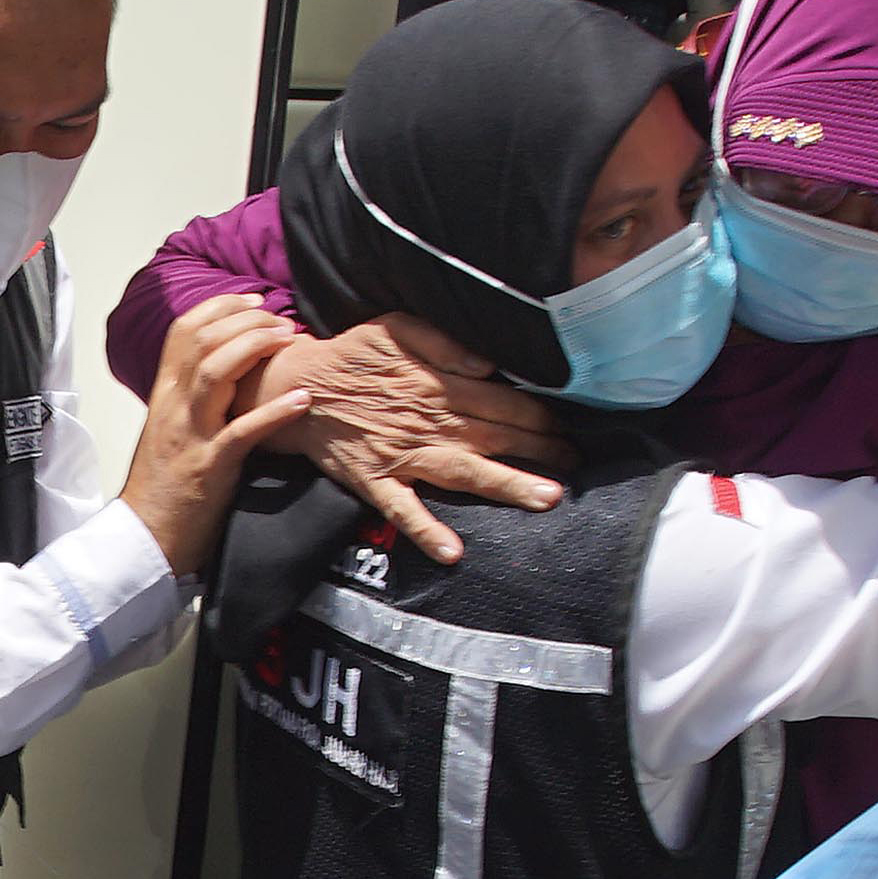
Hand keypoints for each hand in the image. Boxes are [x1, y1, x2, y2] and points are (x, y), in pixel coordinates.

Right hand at [116, 299, 326, 584]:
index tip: (255, 300)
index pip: (183, 331)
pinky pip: (243, 432)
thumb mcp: (172, 429)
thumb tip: (228, 369)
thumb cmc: (165, 484)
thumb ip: (192, 397)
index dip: (220, 306)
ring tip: (290, 340)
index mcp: (164, 394)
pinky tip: (303, 399)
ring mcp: (190, 434)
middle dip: (246, 320)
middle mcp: (173, 406)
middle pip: (203, 342)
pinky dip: (275, 413)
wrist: (146, 536)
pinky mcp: (210, 466)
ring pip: (215, 372)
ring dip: (256, 348)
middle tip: (283, 321)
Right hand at [275, 311, 568, 563]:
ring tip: (548, 499)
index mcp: (440, 385)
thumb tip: (488, 363)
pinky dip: (427, 531)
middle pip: (497, 436)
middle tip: (578, 464)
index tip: (569, 425)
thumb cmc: (354, 355)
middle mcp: (430, 422)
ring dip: (506, 485)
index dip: (542, 413)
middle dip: (544, 450)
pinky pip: (404, 510)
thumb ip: (444, 341)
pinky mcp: (378, 481)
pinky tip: (452, 552)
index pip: (505, 400)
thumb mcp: (397, 326)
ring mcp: (404, 455)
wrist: (299, 388)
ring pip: (465, 472)